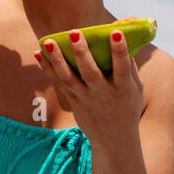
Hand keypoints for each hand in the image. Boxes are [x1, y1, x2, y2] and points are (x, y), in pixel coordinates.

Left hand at [34, 28, 143, 142]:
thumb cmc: (127, 108)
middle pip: (90, 73)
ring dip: (57, 59)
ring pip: (69, 78)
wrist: (114, 141)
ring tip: (48, 41)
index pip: (122, 68)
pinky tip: (38, 53)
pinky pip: (59, 83)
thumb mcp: (135, 89)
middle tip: (74, 32)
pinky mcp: (73, 102)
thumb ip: (130, 66)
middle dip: (82, 52)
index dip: (119, 51)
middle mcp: (103, 94)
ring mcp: (86, 99)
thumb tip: (122, 38)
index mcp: (123, 90)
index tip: (116, 32)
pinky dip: (48, 68)